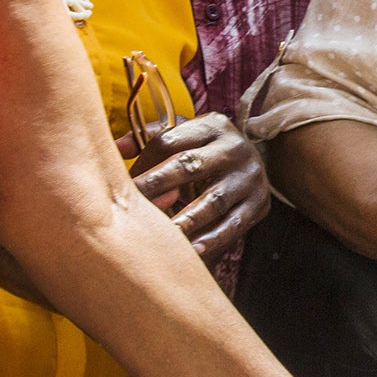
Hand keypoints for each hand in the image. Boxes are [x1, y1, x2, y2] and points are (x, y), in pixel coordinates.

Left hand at [124, 114, 271, 264]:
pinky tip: (194, 250)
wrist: (253, 163)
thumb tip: (117, 148)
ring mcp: (249, 177)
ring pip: (213, 200)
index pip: (170, 140)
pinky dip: (214, 238)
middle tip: (134, 207)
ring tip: (164, 234)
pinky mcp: (259, 203)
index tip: (124, 184)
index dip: (144, 162)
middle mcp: (234, 148)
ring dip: (186, 219)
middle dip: (158, 186)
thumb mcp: (185, 136)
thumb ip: (149, 139)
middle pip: (190, 166)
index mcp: (212, 126)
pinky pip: (234, 224)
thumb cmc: (205, 151)